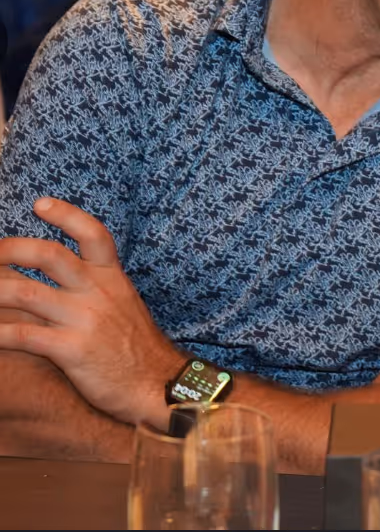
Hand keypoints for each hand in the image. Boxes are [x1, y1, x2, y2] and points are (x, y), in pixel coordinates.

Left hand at [0, 198, 183, 426]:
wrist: (157, 382)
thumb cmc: (135, 345)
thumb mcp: (120, 304)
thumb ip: (87, 287)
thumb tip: (47, 276)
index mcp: (112, 277)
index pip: (92, 233)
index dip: (65, 215)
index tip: (40, 204)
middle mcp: (97, 291)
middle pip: (47, 254)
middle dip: (7, 250)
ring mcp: (83, 319)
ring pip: (23, 292)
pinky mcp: (70, 350)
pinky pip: (21, 334)